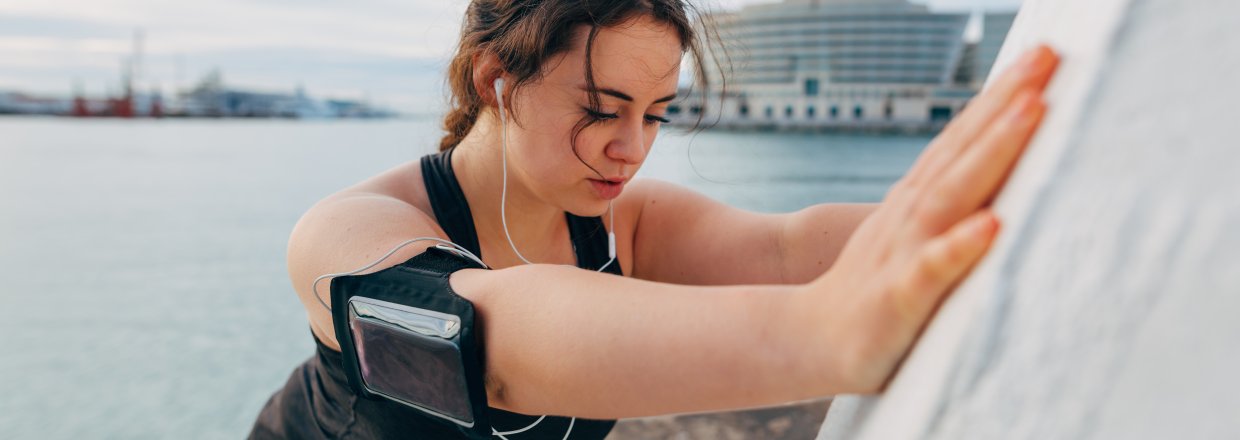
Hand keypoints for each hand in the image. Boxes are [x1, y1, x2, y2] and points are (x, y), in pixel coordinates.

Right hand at [804, 45, 1060, 392]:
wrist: (808, 339)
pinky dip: (959, 245)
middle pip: (961, 151)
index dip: (998, 96)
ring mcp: (902, 254)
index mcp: (916, 203)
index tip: (1041, 55)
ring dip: (992, 151)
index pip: (961, 139)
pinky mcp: (899, 298)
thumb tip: (1005, 185)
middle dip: (1004, 103)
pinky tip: (991, 225)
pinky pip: (931, 270)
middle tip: (1045, 57)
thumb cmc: (876, 293)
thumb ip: (951, 209)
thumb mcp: (912, 241)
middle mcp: (910, 217)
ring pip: (950, 196)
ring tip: (1031, 110)